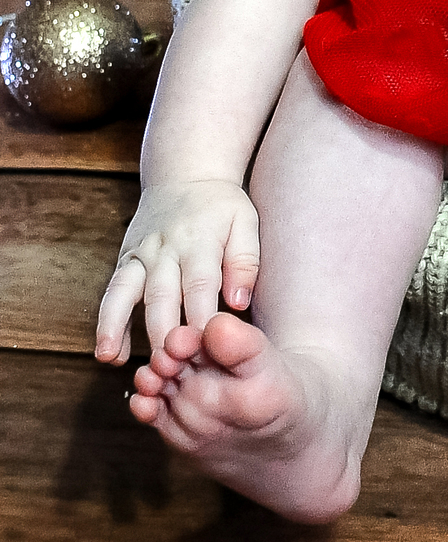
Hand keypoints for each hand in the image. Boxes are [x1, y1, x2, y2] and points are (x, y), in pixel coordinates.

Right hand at [95, 180, 259, 365]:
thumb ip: (245, 261)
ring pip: (126, 293)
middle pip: (161, 295)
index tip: (206, 352)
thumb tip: (238, 303)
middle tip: (166, 368)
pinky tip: (109, 352)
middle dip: (162, 332)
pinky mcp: (126, 259)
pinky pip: (113, 293)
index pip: (200, 285)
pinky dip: (108, 322)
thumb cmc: (221, 206)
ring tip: (111, 359)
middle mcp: (166, 249)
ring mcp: (142, 254)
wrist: (186, 173)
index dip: (202, 320)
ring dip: (117, 327)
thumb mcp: (244, 222)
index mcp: (199, 241)